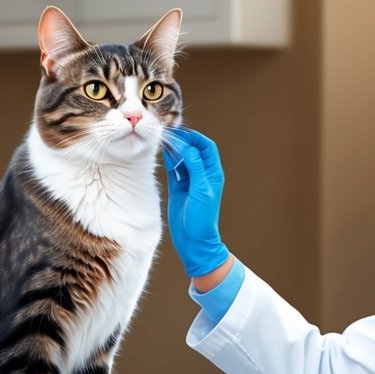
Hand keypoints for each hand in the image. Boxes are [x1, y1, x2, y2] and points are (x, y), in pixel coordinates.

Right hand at [163, 128, 228, 276]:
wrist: (194, 240)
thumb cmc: (203, 218)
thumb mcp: (201, 191)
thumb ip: (195, 168)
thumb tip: (188, 148)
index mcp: (212, 173)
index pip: (206, 147)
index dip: (196, 138)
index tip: (183, 133)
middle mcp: (201, 174)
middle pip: (193, 150)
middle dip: (183, 140)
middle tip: (169, 134)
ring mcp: (189, 180)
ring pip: (182, 158)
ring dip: (174, 149)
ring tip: (163, 141)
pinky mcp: (177, 187)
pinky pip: (173, 169)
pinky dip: (168, 160)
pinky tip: (162, 153)